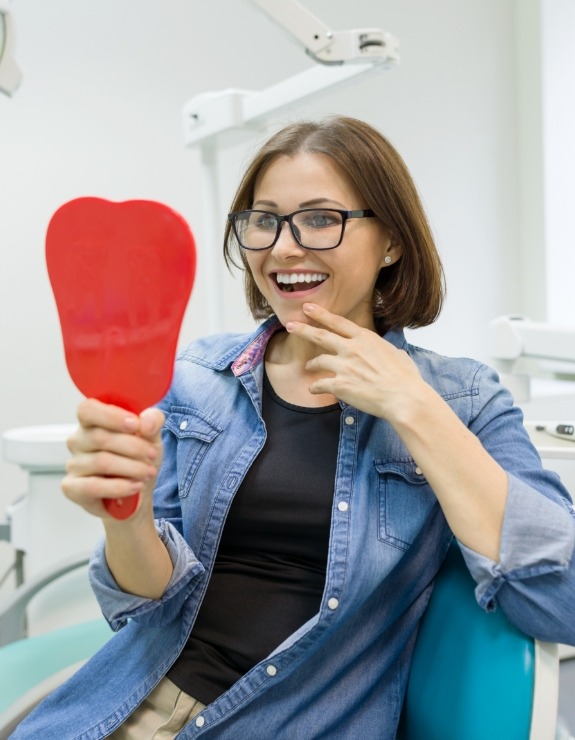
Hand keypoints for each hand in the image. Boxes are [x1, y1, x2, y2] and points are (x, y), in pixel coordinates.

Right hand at [62, 398, 164, 520]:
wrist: (138, 491)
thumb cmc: (138, 458)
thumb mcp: (152, 435)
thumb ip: (152, 421)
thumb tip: (145, 423)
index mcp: (92, 421)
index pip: (88, 410)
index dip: (111, 416)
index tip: (135, 425)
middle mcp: (78, 441)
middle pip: (99, 437)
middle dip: (133, 447)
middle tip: (151, 454)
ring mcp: (73, 464)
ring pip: (101, 462)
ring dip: (131, 468)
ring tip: (148, 472)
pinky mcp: (72, 488)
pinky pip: (93, 486)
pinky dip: (119, 487)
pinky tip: (135, 486)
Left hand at [285, 303, 428, 420]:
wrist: (404, 397)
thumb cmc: (406, 378)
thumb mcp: (398, 354)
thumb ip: (386, 350)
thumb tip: (390, 352)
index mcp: (365, 338)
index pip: (338, 322)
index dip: (321, 314)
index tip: (308, 307)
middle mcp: (352, 349)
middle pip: (321, 335)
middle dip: (303, 329)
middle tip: (290, 325)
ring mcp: (344, 366)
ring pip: (319, 361)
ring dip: (311, 364)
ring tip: (308, 366)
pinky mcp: (340, 385)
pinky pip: (320, 384)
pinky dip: (315, 387)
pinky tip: (313, 390)